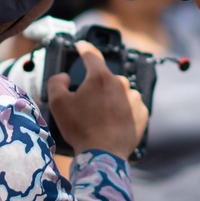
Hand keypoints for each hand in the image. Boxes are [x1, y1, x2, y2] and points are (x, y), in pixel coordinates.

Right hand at [46, 40, 147, 157]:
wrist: (104, 155)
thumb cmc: (80, 128)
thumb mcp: (58, 103)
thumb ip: (57, 82)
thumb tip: (66, 77)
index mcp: (101, 77)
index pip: (92, 54)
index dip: (85, 48)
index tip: (81, 46)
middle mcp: (121, 83)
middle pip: (105, 78)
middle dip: (96, 86)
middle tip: (86, 104)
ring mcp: (134, 98)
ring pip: (119, 92)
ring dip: (110, 99)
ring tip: (100, 117)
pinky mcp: (142, 113)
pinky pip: (130, 106)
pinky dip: (122, 111)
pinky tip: (113, 123)